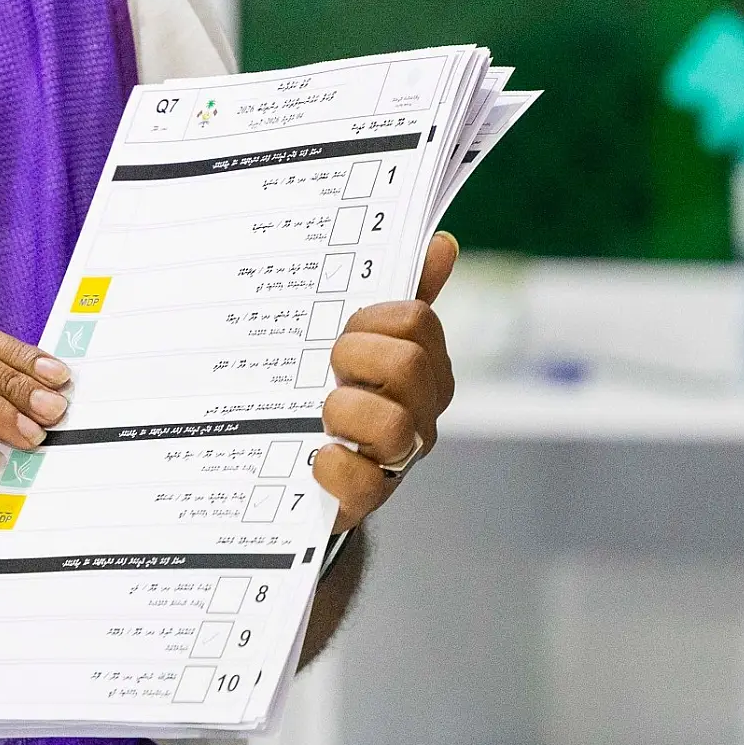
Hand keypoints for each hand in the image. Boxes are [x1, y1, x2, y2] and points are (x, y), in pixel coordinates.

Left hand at [316, 232, 458, 532]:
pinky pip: (361, 481)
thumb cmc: (341, 398)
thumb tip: (441, 245)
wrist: (302, 476)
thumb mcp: (365, 344)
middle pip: (408, 363)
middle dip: (356, 357)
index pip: (416, 320)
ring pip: (392, 425)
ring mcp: (398, 459)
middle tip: (329, 371)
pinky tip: (318, 456)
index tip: (343, 332)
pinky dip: (332, 466)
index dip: (370, 320)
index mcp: (424, 368)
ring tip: (323, 416)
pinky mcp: (367, 499)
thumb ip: (404, 297)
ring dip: (343, 410)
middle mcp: (421, 413)